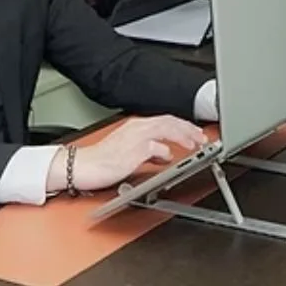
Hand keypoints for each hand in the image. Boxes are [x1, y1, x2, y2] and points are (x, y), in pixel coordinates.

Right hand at [65, 115, 208, 192]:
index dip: (184, 126)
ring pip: (166, 129)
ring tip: (194, 144)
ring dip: (183, 136)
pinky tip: (169, 158)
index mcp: (136, 125)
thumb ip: (149, 150)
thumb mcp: (129, 150)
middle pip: (170, 122)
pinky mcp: (133, 151)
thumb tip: (164, 154)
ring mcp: (136, 138)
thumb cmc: (102, 160)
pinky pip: (155, 148)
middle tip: (202, 137)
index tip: (196, 132)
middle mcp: (137, 128)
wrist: (82, 165)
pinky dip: (165, 152)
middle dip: (189, 129)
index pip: (166, 120)